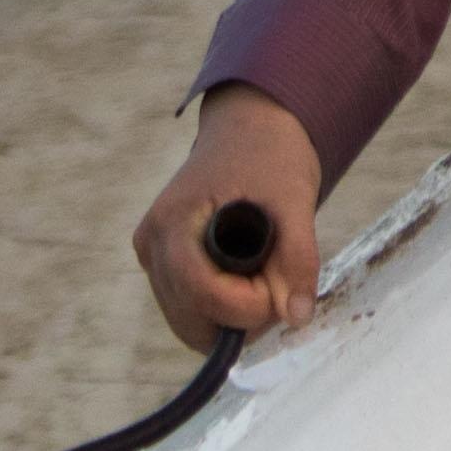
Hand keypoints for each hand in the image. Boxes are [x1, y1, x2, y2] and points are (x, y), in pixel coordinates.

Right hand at [134, 86, 322, 350]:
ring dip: (233, 315)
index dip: (248, 307)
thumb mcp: (295, 200)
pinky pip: (191, 309)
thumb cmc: (270, 156)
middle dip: (241, 316)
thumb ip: (298, 259)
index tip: (284, 289)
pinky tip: (248, 277)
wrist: (250, 128)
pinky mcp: (163, 264)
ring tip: (265, 273)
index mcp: (174, 222)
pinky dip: (223, 308)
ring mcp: (152, 256)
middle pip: (190, 319)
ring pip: (190, 322)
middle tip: (278, 283)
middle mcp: (152, 243)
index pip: (201, 295)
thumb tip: (297, 317)